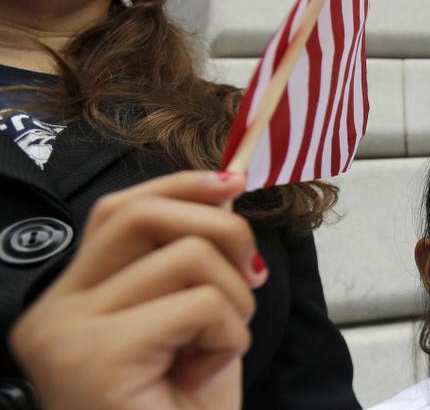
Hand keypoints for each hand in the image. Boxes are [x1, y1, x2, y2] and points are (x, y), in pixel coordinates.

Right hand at [8, 171, 267, 409]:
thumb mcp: (190, 327)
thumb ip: (191, 266)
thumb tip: (224, 197)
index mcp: (67, 303)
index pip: (118, 211)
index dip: (181, 185)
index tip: (234, 183)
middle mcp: (52, 314)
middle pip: (141, 214)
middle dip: (219, 229)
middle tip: (250, 278)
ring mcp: (67, 334)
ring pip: (185, 255)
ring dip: (232, 299)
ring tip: (219, 347)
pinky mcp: (98, 356)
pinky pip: (199, 303)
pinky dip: (228, 333)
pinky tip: (207, 373)